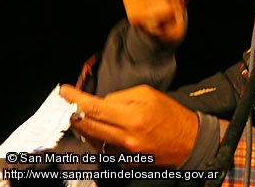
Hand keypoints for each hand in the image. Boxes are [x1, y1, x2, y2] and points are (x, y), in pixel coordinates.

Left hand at [59, 84, 198, 167]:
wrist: (190, 141)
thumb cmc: (171, 114)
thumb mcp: (149, 94)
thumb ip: (122, 96)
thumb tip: (102, 103)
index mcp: (132, 116)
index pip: (94, 107)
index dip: (75, 98)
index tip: (64, 91)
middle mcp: (126, 138)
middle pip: (87, 127)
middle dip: (74, 115)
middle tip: (70, 106)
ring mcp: (126, 154)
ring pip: (93, 141)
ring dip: (85, 128)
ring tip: (84, 118)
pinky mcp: (128, 164)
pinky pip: (106, 151)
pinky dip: (101, 140)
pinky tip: (105, 132)